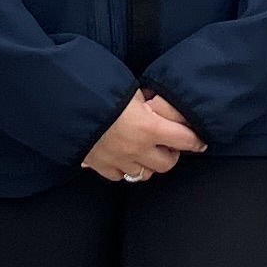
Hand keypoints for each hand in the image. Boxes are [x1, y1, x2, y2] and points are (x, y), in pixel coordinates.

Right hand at [81, 90, 208, 182]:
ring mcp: (119, 159)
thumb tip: (158, 104)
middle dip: (170, 154)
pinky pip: (119, 175)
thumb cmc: (99, 91)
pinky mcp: (101, 165)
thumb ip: (148, 102)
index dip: (195, 141)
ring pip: (144, 173)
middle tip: (168, 145)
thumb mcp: (132, 91)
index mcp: (149, 127)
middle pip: (167, 163)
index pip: (185, 140)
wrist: (66, 105)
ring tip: (145, 152)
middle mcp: (137, 148)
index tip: (200, 142)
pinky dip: (124, 169)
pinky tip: (123, 158)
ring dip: (148, 163)